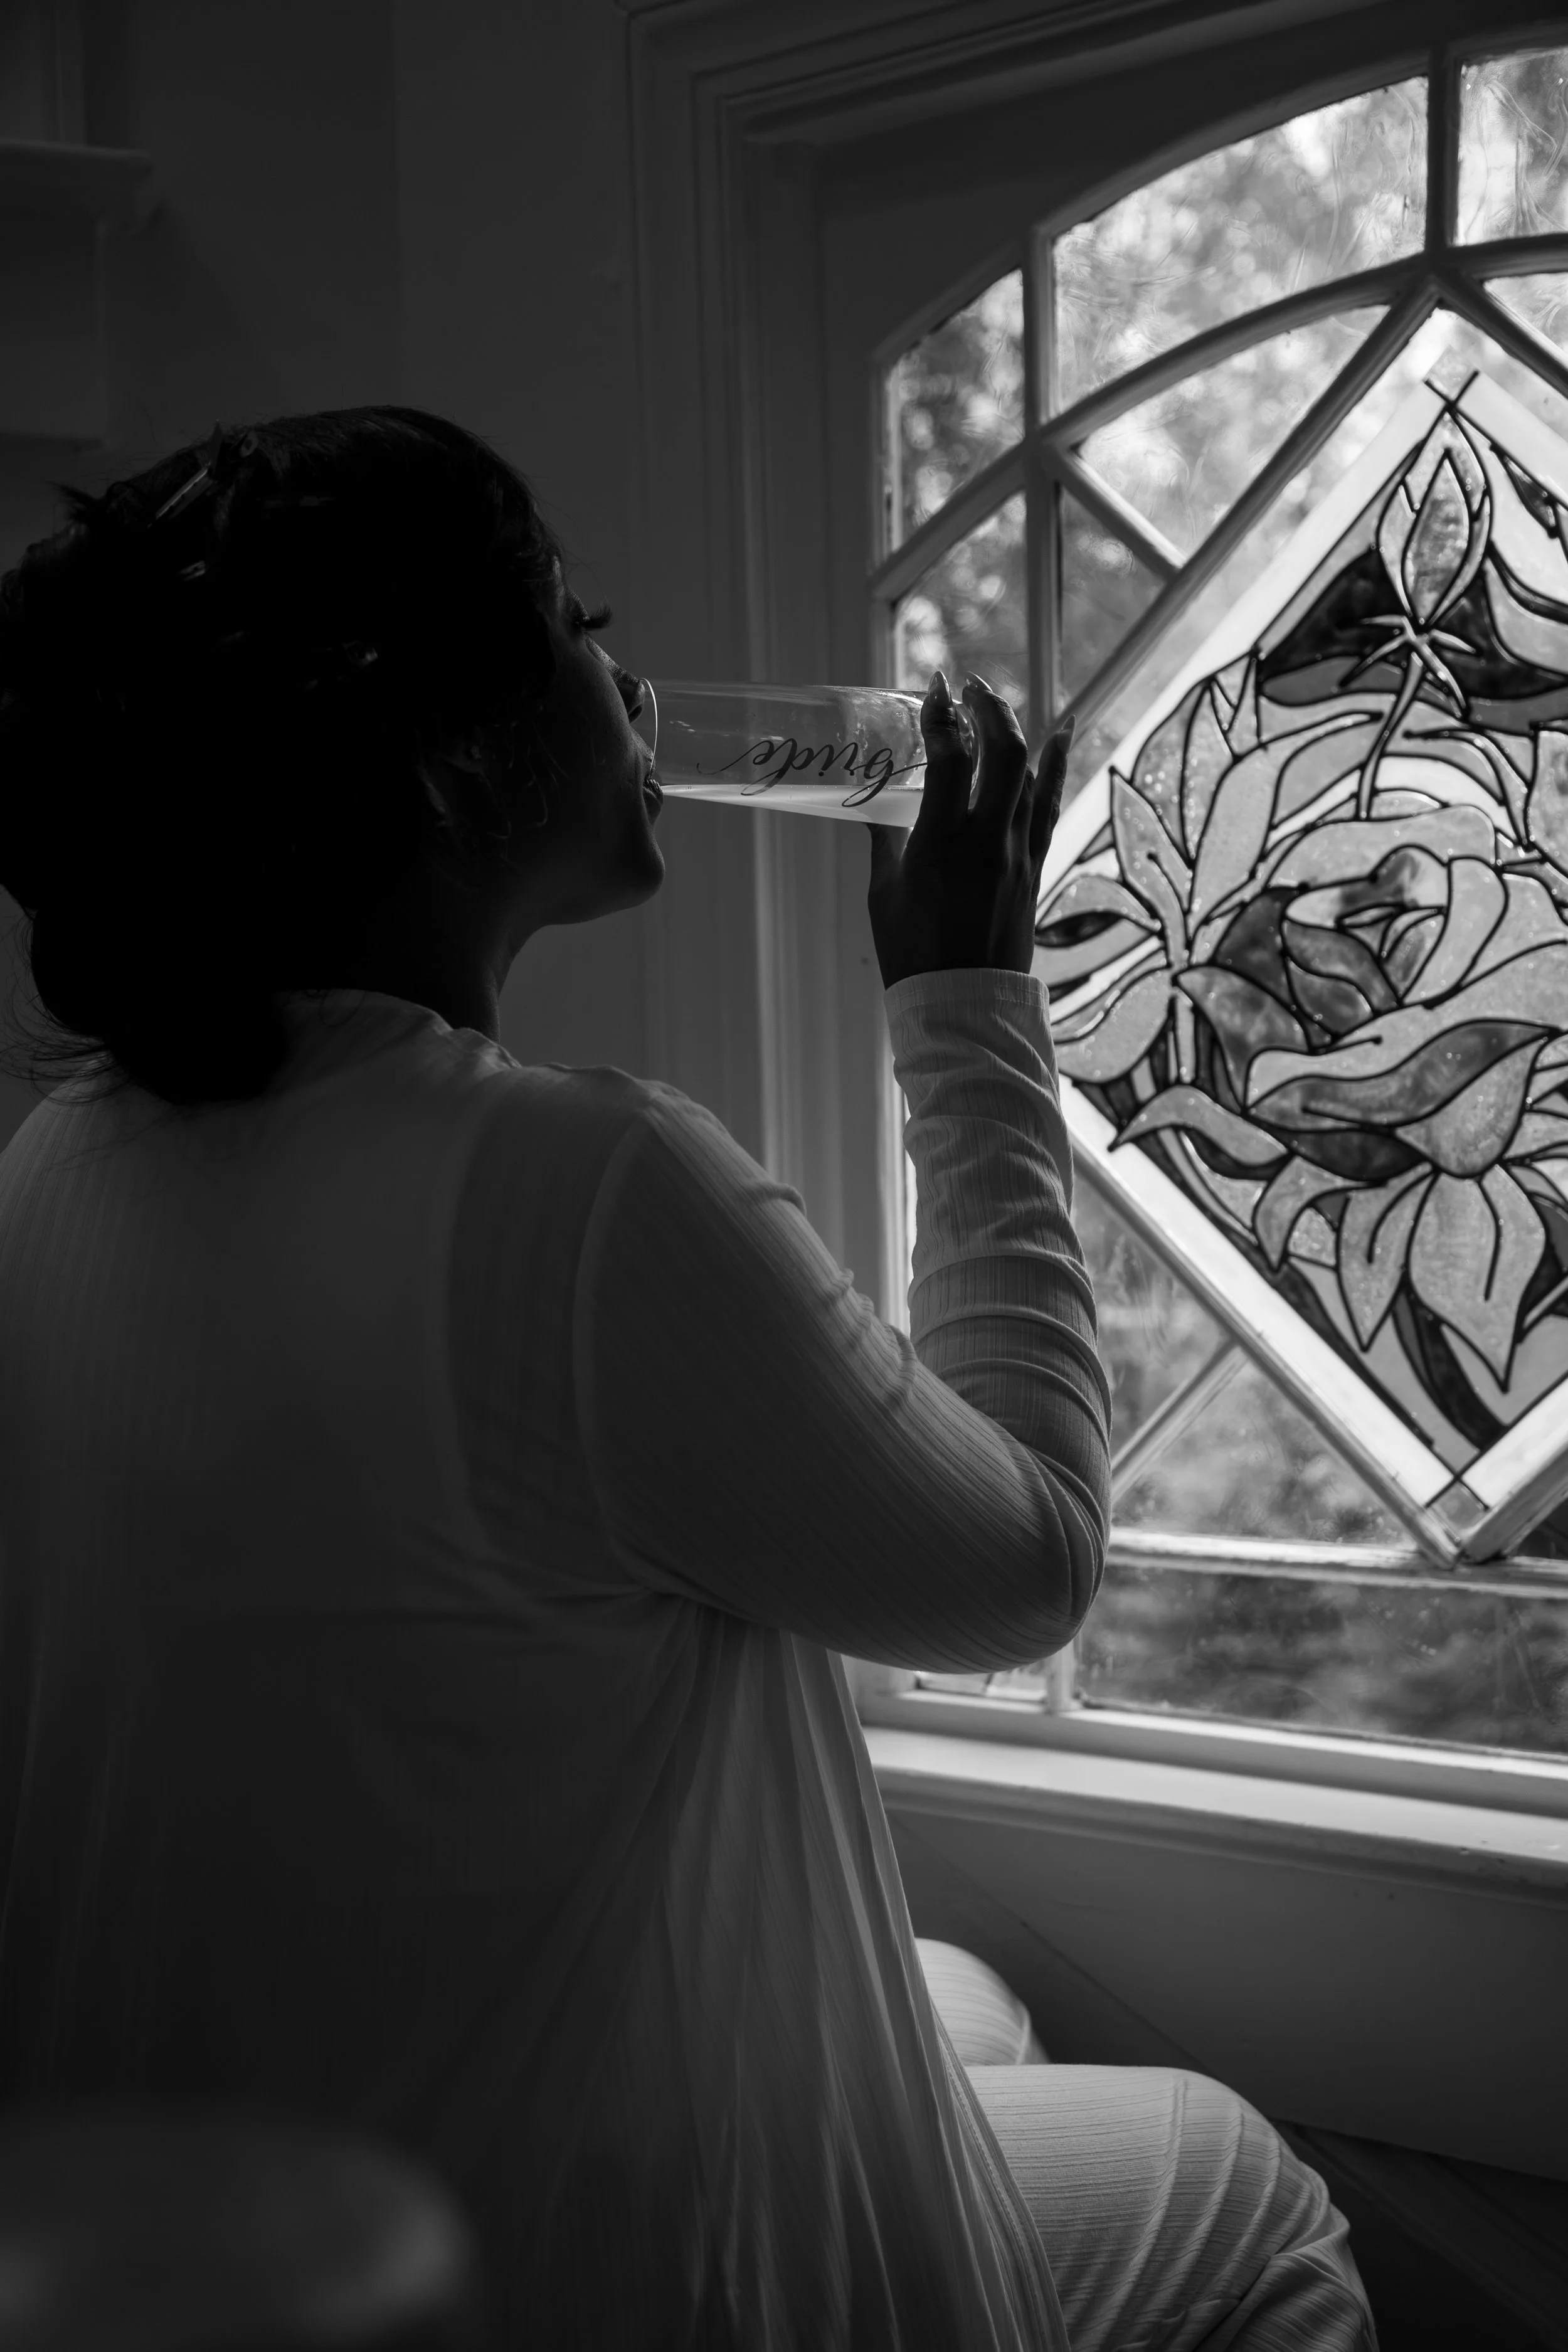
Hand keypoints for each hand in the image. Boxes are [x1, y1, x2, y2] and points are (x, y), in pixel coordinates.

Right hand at [866, 670, 1073, 991]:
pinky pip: (1049, 804)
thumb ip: (884, 840)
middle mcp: (986, 842)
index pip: (950, 759)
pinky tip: (1064, 729)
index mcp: (940, 845)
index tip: (933, 688)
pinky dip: (1057, 763)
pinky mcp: (1034, 868)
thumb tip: (875, 804)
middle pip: (1003, 753)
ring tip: (994, 701)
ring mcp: (1017, 854)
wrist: (962, 1004)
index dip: (942, 715)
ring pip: (1031, 772)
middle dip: (987, 708)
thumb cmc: (911, 953)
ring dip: (1014, 727)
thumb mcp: (882, 893)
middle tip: (967, 686)